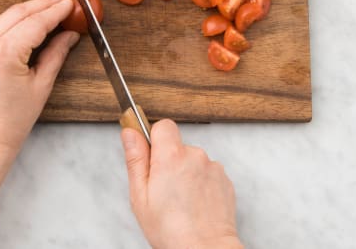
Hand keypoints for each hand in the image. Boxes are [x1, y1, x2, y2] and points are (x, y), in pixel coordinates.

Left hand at [0, 0, 79, 155]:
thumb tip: (69, 35)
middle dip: (43, 4)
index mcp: (4, 54)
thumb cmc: (12, 120)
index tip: (70, 4)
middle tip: (63, 1)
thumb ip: (56, 54)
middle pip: (19, 13)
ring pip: (5, 17)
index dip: (55, 11)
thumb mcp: (42, 85)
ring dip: (29, 10)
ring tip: (50, 8)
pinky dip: (14, 21)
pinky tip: (29, 22)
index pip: (35, 22)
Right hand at [121, 120, 242, 248]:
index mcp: (171, 156)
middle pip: (177, 146)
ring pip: (192, 161)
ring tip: (180, 202)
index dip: (154, 139)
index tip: (150, 156)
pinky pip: (207, 173)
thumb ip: (135, 158)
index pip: (163, 125)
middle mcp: (195, 156)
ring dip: (186, 174)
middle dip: (168, 161)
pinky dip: (200, 184)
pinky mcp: (224, 180)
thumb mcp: (140, 196)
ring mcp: (213, 167)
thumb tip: (130, 132)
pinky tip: (194, 204)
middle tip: (162, 190)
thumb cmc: (171, 230)